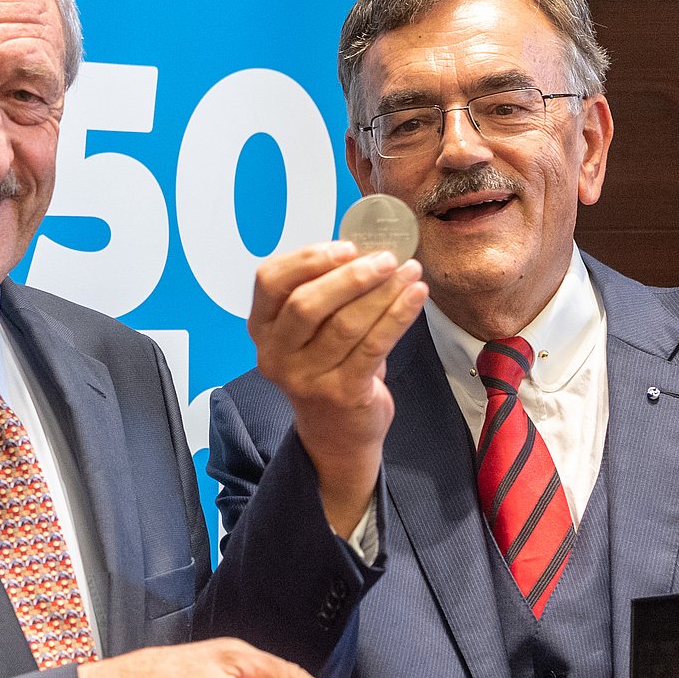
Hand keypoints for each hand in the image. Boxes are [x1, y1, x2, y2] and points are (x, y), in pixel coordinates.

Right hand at [249, 241, 427, 532]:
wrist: (337, 433)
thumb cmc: (328, 366)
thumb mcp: (313, 330)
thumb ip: (326, 290)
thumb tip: (368, 244)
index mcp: (262, 329)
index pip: (270, 281)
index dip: (308, 258)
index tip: (347, 246)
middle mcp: (276, 355)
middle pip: (307, 303)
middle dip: (351, 275)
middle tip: (387, 258)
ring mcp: (305, 379)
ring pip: (345, 324)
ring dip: (383, 292)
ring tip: (410, 271)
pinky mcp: (341, 394)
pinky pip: (373, 345)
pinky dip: (399, 315)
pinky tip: (416, 295)